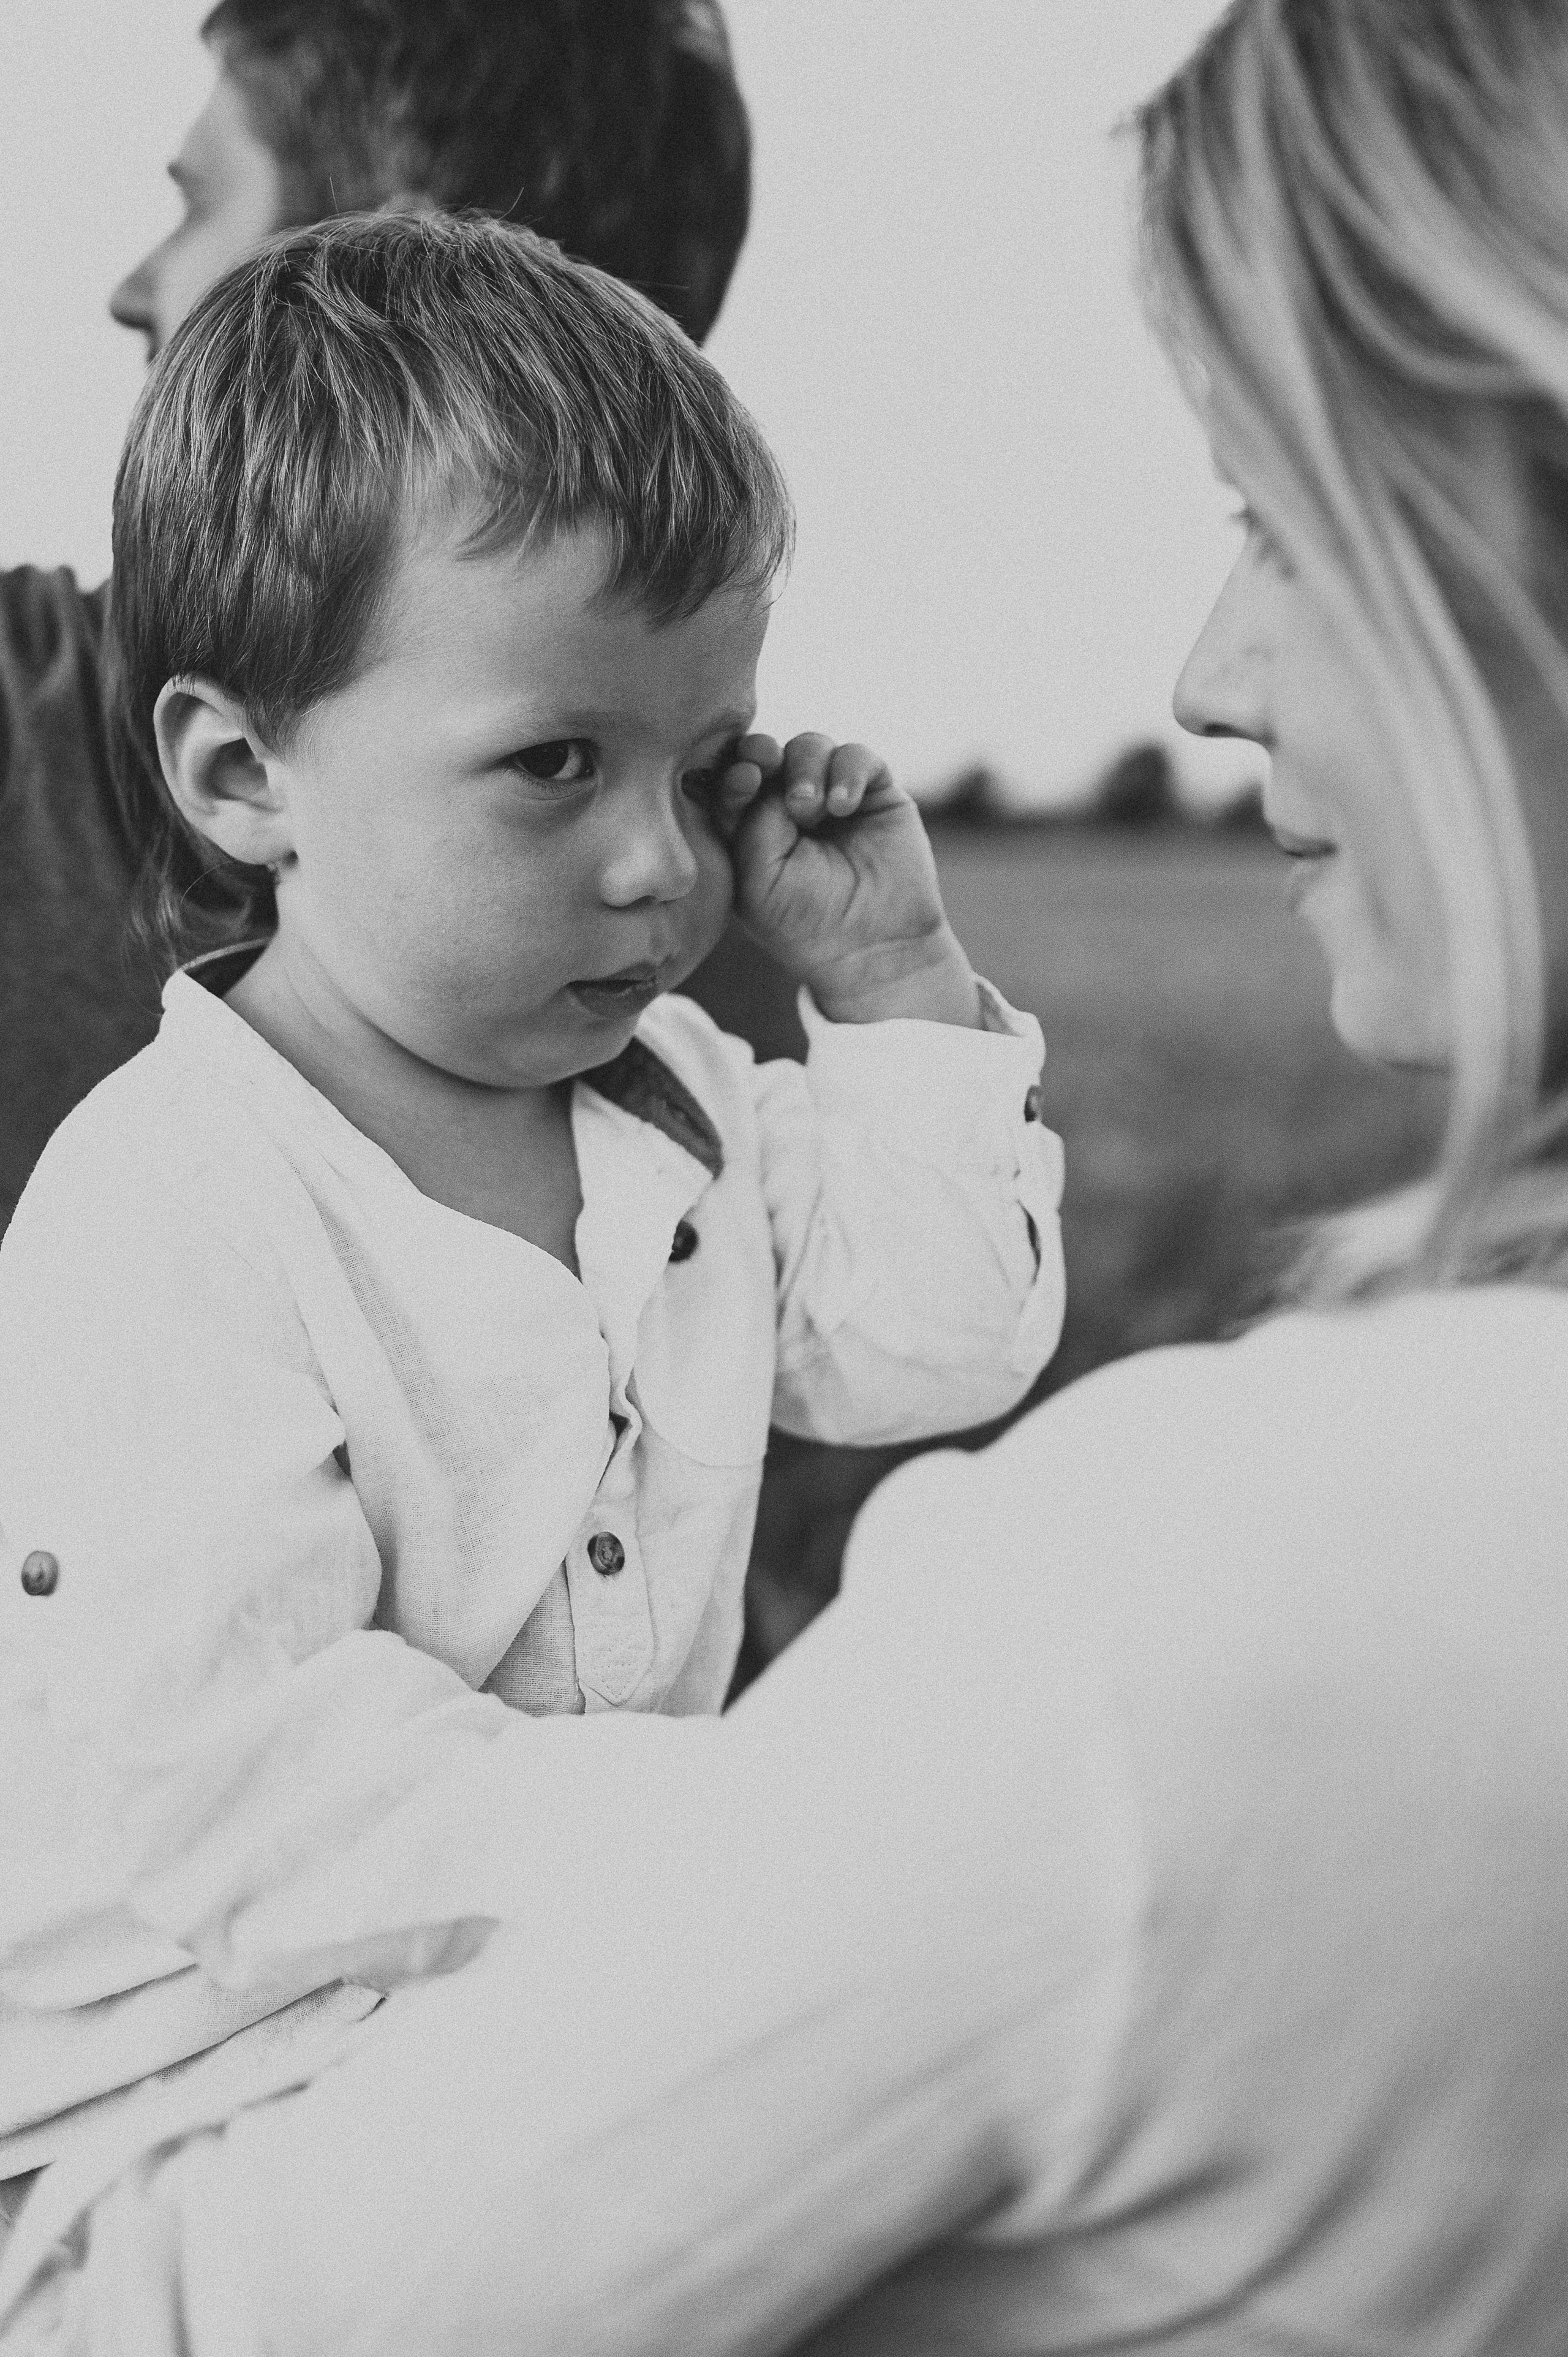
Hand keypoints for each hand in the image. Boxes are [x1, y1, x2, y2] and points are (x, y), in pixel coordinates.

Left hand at [697, 733, 980, 1026]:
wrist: (874, 947)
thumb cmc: (805, 922)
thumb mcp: (757, 878)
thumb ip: (750, 821)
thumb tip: (766, 771)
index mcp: (748, 828)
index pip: (730, 781)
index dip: (732, 770)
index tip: (741, 782)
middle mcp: (786, 807)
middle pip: (766, 752)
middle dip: (761, 752)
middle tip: (765, 763)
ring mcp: (830, 797)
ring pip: (809, 747)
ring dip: (804, 767)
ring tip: (810, 808)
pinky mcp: (873, 792)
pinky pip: (856, 756)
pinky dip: (847, 772)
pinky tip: (843, 806)